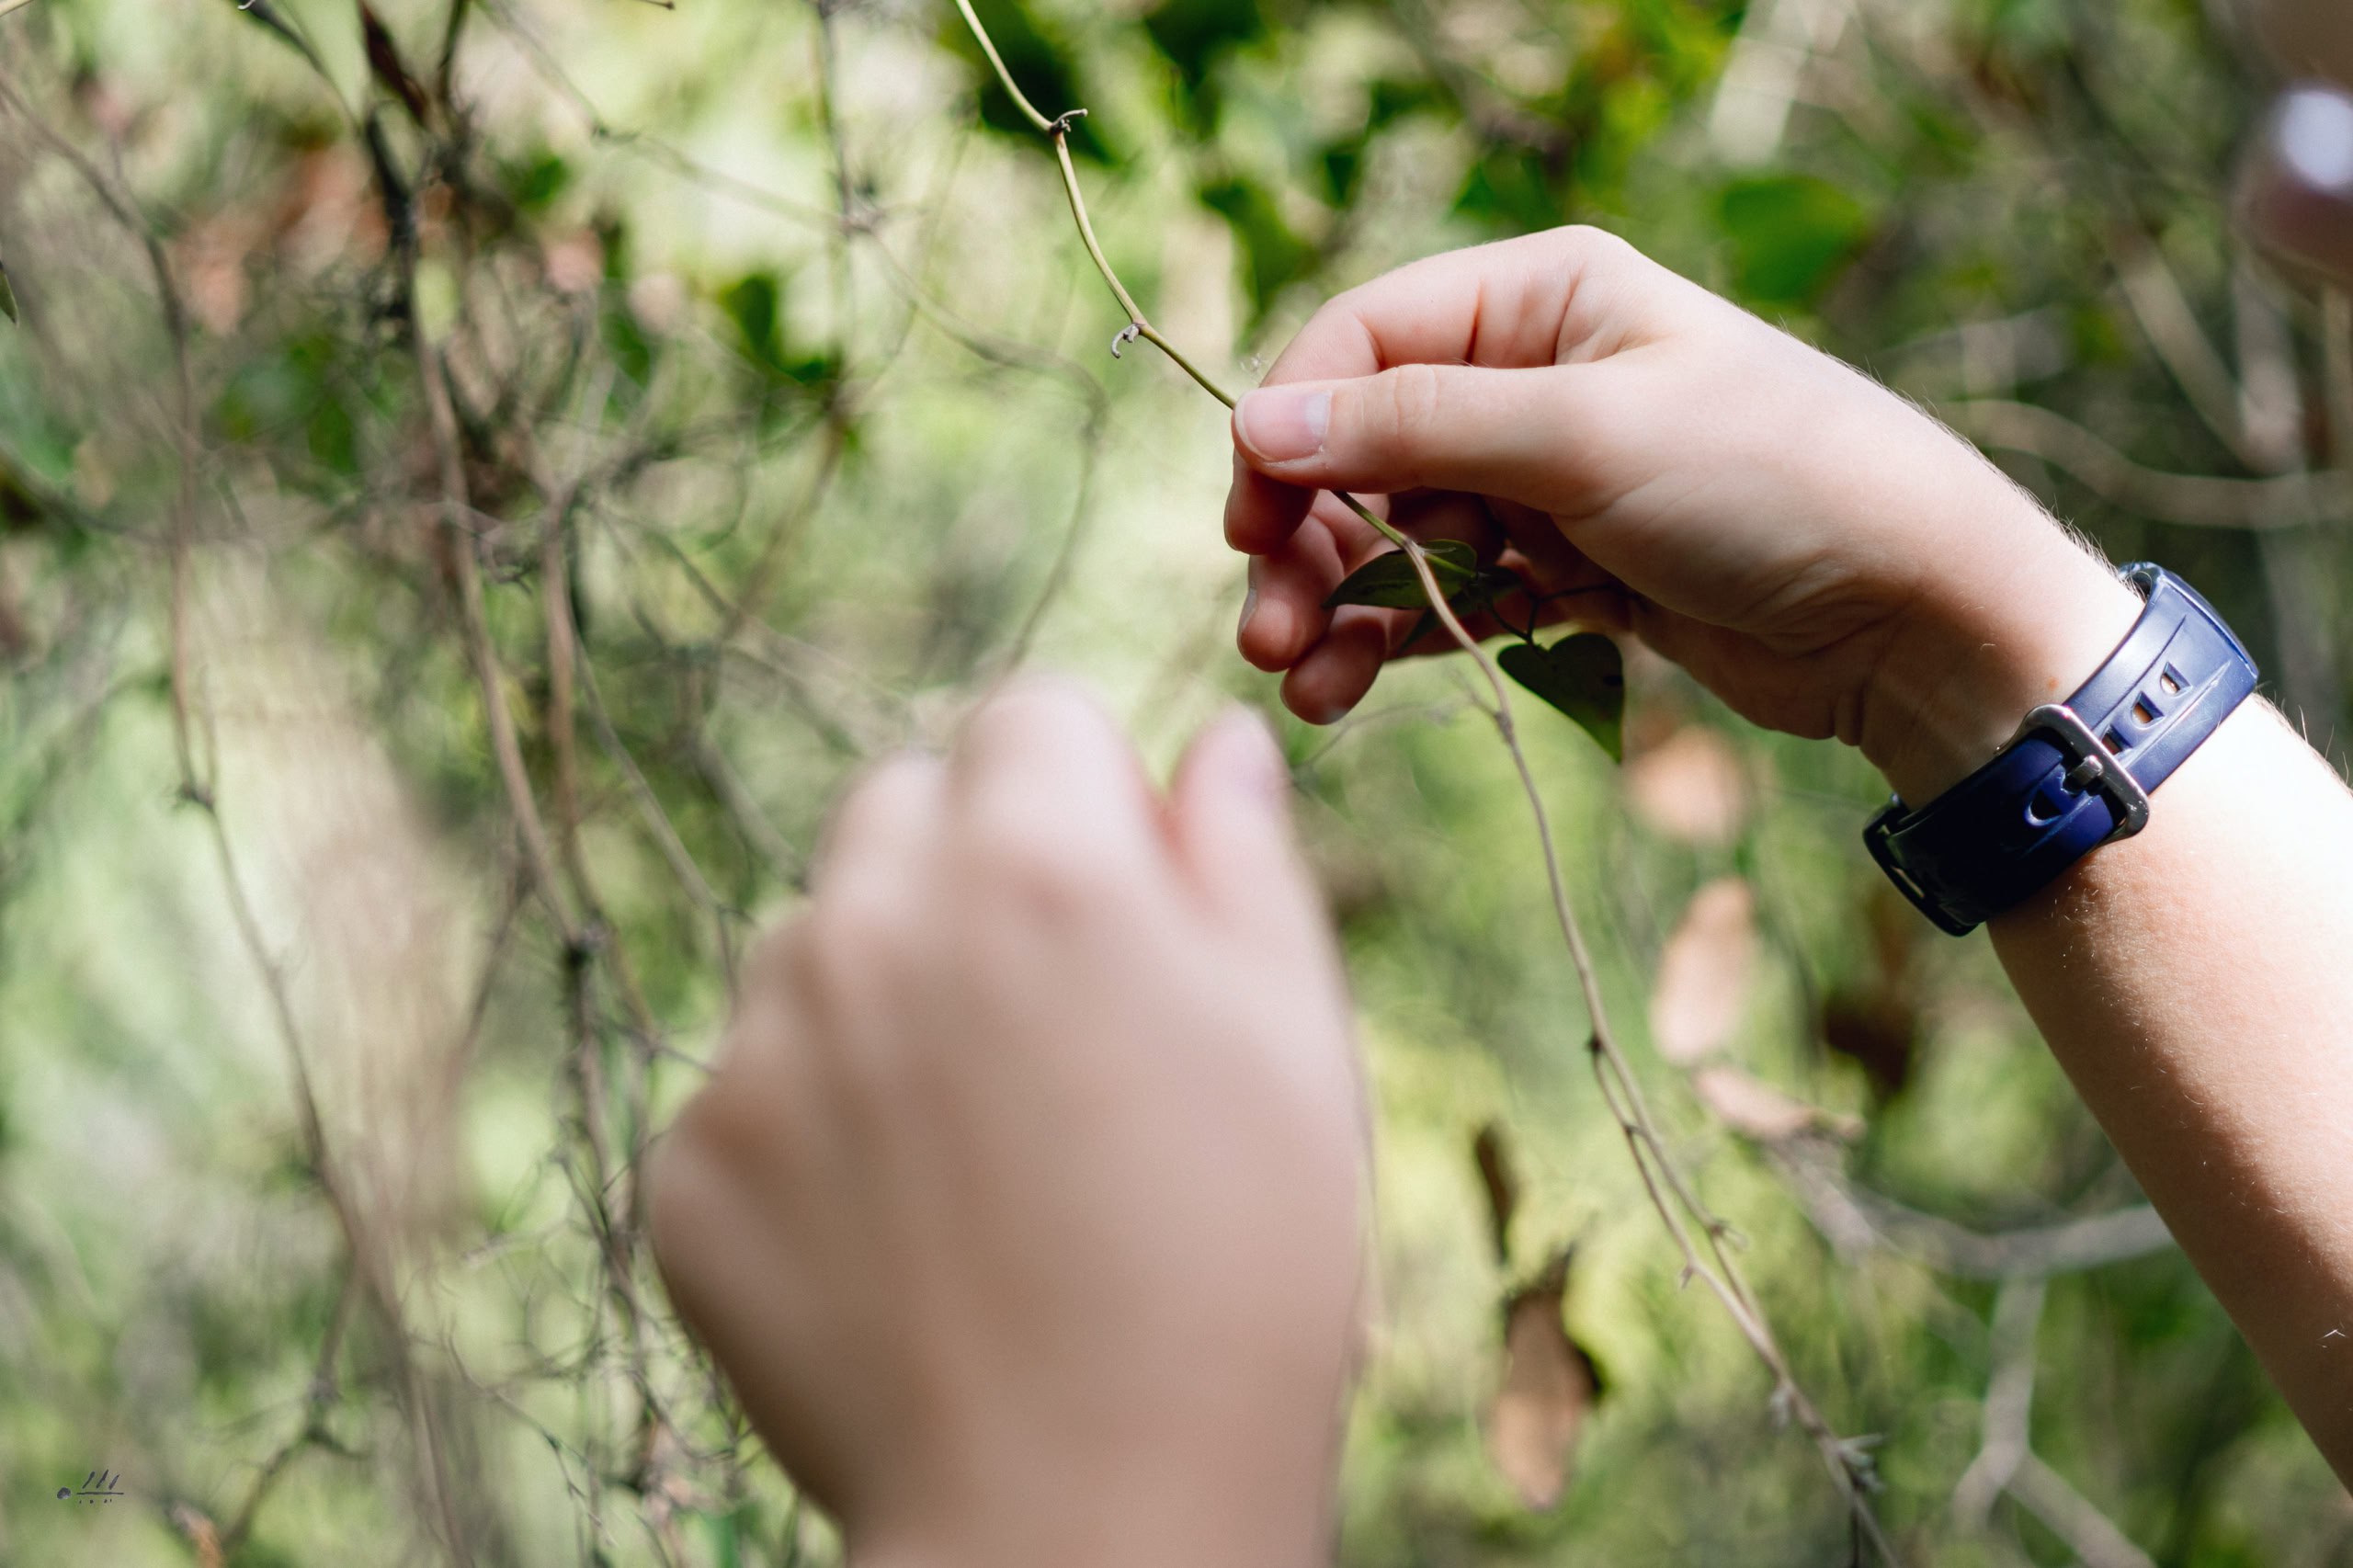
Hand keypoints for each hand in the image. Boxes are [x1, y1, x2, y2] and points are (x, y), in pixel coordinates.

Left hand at [648, 682, 1365, 1567]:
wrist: (1084, 1513)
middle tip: (1050, 1017)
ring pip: (813, 940)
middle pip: (900, 805)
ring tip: (979, 1146)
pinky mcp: (688, 1166)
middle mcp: (873, 919)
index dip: (1086, 793)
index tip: (1120, 891)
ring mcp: (759, 1045)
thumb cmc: (1236, 1270)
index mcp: (1040, 859)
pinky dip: (810, 1128)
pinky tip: (902, 1232)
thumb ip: (1242, 853)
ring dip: (881, 989)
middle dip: (969, 865)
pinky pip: (746, 1085)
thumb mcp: (1294, 1036)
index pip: (1028, 715)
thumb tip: (1212, 742)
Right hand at [1225, 226, 2142, 802]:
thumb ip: (1414, 428)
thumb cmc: (1771, 484)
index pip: (1361, 340)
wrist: (1915, 615)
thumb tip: (1256, 421)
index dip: (1289, 426)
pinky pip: (1449, 598)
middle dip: (1306, 539)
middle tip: (1267, 632)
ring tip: (1303, 686)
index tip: (1249, 522)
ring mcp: (1548, 479)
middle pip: (1363, 448)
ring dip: (1338, 604)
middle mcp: (1534, 377)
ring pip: (1396, 535)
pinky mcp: (1566, 571)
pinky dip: (1396, 639)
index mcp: (1541, 297)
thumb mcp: (1585, 436)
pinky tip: (1346, 691)